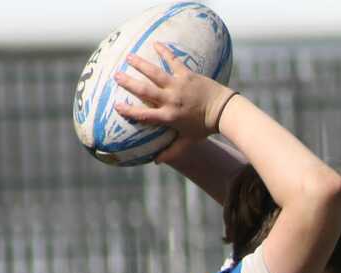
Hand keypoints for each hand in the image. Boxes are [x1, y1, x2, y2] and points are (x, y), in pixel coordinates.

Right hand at [113, 42, 236, 160]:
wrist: (224, 111)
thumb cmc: (206, 127)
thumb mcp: (188, 141)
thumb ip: (172, 151)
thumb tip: (157, 161)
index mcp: (168, 117)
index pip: (144, 115)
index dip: (129, 111)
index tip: (116, 106)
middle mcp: (170, 100)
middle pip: (144, 90)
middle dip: (129, 82)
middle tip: (116, 76)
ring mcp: (178, 86)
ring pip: (155, 72)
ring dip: (140, 64)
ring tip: (128, 56)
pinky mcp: (187, 75)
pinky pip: (174, 61)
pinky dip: (165, 52)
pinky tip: (156, 43)